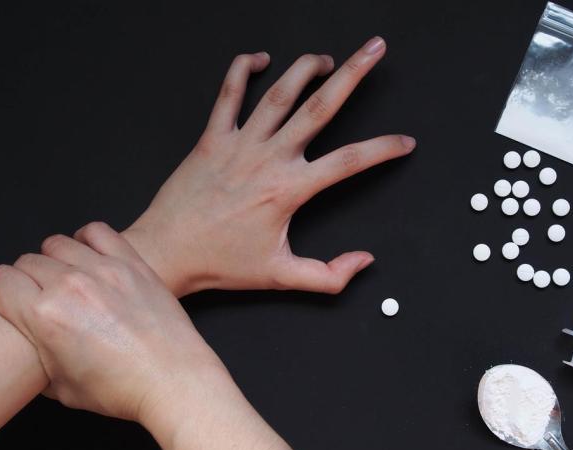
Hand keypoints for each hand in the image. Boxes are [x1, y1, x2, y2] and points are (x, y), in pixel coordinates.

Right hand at [0, 222, 218, 419]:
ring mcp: (104, 270)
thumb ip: (39, 357)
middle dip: (27, 279)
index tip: (11, 302)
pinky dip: (88, 239)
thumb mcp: (61, 387)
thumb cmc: (123, 388)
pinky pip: (98, 232)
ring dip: (55, 259)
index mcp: (44, 316)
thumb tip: (35, 347)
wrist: (172, 379)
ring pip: (57, 243)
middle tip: (43, 298)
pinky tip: (91, 257)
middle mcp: (71, 286)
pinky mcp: (132, 263)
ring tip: (67, 279)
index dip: (0, 294)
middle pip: (27, 261)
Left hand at [124, 36, 414, 296]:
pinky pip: (228, 94)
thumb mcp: (281, 276)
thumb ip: (329, 275)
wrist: (167, 252)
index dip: (383, 149)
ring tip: (328, 59)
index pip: (349, 161)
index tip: (405, 142)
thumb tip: (364, 261)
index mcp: (288, 189)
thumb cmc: (221, 264)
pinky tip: (258, 59)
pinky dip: (242, 70)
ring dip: (306, 69)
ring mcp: (239, 144)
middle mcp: (267, 159)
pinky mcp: (212, 138)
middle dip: (353, 74)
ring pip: (278, 93)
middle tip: (374, 50)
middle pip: (319, 107)